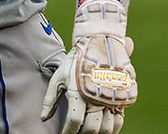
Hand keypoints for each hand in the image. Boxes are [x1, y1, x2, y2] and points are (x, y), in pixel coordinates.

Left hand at [42, 0, 136, 133]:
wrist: (100, 43)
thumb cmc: (75, 62)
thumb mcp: (59, 77)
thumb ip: (51, 99)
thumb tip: (44, 118)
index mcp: (80, 91)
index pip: (75, 121)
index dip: (68, 131)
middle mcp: (98, 97)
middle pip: (91, 128)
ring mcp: (113, 98)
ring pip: (107, 128)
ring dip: (97, 133)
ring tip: (88, 133)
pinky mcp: (123, 98)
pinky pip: (119, 121)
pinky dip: (112, 129)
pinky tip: (103, 129)